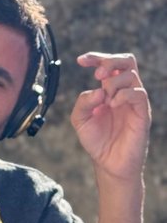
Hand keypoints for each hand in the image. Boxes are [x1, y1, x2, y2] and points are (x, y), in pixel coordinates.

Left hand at [72, 52, 150, 181]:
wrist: (108, 164)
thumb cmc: (96, 141)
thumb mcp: (80, 119)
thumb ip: (83, 101)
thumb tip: (98, 90)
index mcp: (110, 90)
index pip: (110, 65)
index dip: (95, 57)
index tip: (80, 61)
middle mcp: (124, 93)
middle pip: (127, 61)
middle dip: (110, 61)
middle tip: (96, 75)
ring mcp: (134, 102)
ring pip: (131, 75)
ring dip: (113, 82)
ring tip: (104, 99)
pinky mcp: (142, 114)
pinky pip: (139, 94)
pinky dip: (123, 94)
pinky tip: (112, 105)